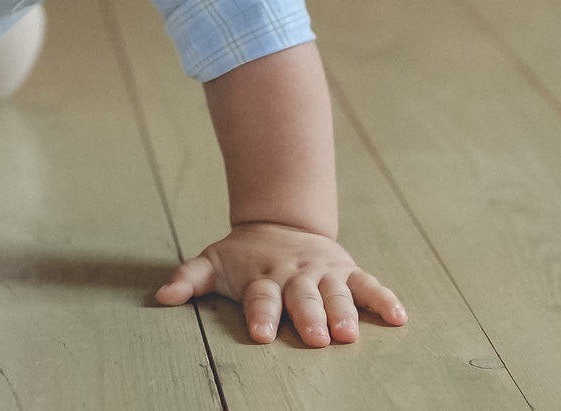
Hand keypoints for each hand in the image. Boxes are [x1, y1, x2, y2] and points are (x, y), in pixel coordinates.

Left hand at [156, 221, 404, 346]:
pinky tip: (399, 317)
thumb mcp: (213, 261)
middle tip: (316, 338)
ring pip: (336, 293)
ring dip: (344, 312)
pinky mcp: (347, 271)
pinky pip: (368, 285)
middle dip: (308, 316)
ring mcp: (323, 272)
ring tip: (350, 333)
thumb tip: (162, 296)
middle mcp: (295, 275)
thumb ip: (190, 278)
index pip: (260, 296)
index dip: (261, 314)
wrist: (280, 222)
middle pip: (302, 296)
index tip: (262, 334)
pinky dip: (384, 299)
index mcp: (262, 276)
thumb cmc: (243, 256)